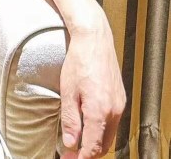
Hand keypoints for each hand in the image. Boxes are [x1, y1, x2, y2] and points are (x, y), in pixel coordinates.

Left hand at [59, 13, 126, 157]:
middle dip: (88, 153)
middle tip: (70, 154)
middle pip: (103, 145)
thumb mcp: (68, 91)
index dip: (80, 158)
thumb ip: (70, 120)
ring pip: (109, 135)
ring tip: (77, 142)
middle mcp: (114, 111)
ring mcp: (119, 105)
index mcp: (99, 110)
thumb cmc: (78, 62)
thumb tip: (71, 144)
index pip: (93, 146)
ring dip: (95, 142)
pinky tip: (88, 126)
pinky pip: (112, 122)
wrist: (94, 40)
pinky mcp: (120, 99)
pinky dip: (101, 130)